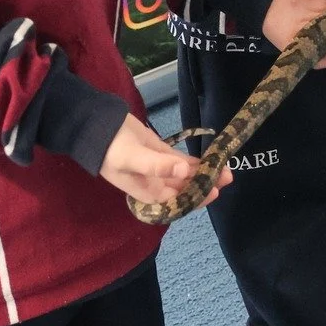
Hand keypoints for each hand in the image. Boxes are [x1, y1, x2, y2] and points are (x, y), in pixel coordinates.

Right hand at [100, 114, 226, 208]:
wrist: (97, 125)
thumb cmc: (111, 148)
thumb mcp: (132, 158)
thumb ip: (158, 166)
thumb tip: (184, 173)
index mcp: (145, 193)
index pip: (175, 201)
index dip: (195, 198)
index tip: (214, 191)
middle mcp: (153, 184)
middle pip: (183, 189)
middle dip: (204, 184)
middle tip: (228, 177)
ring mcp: (158, 168)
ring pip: (184, 174)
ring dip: (203, 172)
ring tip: (225, 168)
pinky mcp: (159, 153)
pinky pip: (180, 161)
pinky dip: (193, 162)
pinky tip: (209, 160)